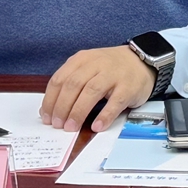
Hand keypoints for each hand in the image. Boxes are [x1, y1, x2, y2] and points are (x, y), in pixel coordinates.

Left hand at [40, 46, 155, 132]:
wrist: (141, 60)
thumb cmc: (110, 68)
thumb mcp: (88, 67)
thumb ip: (71, 83)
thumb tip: (51, 109)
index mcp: (81, 60)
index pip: (60, 79)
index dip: (51, 99)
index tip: (46, 117)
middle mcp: (95, 64)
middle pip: (73, 85)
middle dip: (62, 106)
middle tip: (57, 125)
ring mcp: (112, 75)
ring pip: (91, 91)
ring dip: (78, 111)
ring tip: (71, 128)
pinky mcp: (128, 87)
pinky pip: (115, 102)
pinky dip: (104, 115)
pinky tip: (96, 126)